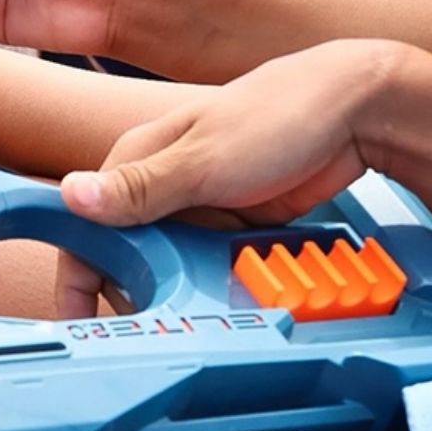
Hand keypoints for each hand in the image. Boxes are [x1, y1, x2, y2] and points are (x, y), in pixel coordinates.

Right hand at [51, 40, 408, 316]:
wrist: (358, 112)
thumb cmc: (281, 113)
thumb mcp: (202, 159)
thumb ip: (137, 188)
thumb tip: (73, 196)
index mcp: (138, 161)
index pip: (85, 225)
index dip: (76, 274)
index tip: (76, 317)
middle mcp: (160, 186)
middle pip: (123, 255)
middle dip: (132, 290)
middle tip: (150, 318)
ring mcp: (196, 208)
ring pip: (165, 266)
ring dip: (175, 289)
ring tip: (193, 307)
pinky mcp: (229, 225)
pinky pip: (205, 265)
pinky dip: (210, 281)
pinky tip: (221, 290)